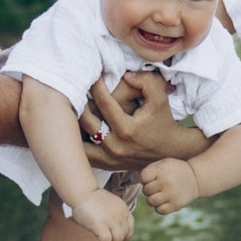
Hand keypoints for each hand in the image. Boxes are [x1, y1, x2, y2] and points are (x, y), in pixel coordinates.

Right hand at [66, 186, 133, 240]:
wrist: (82, 192)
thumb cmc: (92, 199)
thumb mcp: (111, 204)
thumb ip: (116, 214)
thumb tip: (115, 229)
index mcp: (123, 209)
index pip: (130, 227)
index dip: (126, 236)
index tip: (120, 239)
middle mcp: (120, 215)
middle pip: (124, 235)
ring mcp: (111, 220)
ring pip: (117, 240)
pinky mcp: (100, 225)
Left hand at [82, 68, 201, 167]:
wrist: (170, 151)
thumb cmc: (163, 122)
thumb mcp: (160, 99)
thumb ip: (146, 82)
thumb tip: (125, 75)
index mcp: (127, 130)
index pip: (104, 103)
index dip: (96, 86)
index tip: (92, 75)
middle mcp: (115, 146)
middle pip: (86, 121)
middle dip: (80, 102)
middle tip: (76, 89)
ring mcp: (109, 158)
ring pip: (79, 140)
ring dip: (74, 125)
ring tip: (70, 109)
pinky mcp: (106, 165)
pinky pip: (84, 154)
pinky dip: (77, 142)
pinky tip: (75, 128)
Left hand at [139, 158, 201, 215]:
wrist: (196, 178)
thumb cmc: (175, 170)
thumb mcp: (164, 163)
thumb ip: (150, 169)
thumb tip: (139, 181)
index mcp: (162, 170)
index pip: (143, 178)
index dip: (145, 179)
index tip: (152, 178)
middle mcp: (166, 182)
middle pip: (146, 190)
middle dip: (149, 189)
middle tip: (157, 187)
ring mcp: (171, 194)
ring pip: (151, 202)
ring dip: (153, 199)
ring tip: (159, 195)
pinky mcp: (176, 205)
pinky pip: (160, 210)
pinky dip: (160, 207)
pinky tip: (164, 201)